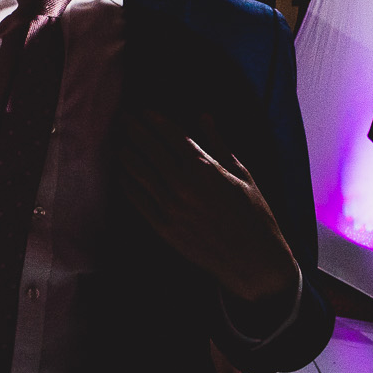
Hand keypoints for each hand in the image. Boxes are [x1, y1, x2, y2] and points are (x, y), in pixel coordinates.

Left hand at [116, 108, 299, 308]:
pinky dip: (127, 182)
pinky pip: (137, 198)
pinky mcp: (163, 226)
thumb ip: (219, 144)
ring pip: (138, 171)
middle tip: (123, 118)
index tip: (143, 111)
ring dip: (126, 153)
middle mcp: (182, 184)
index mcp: (204, 168)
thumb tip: (205, 117)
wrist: (253, 261)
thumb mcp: (242, 174)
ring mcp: (169, 206)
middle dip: (134, 130)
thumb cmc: (254, 215)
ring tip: (119, 142)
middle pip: (149, 149)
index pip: (170, 135)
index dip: (154, 120)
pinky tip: (122, 173)